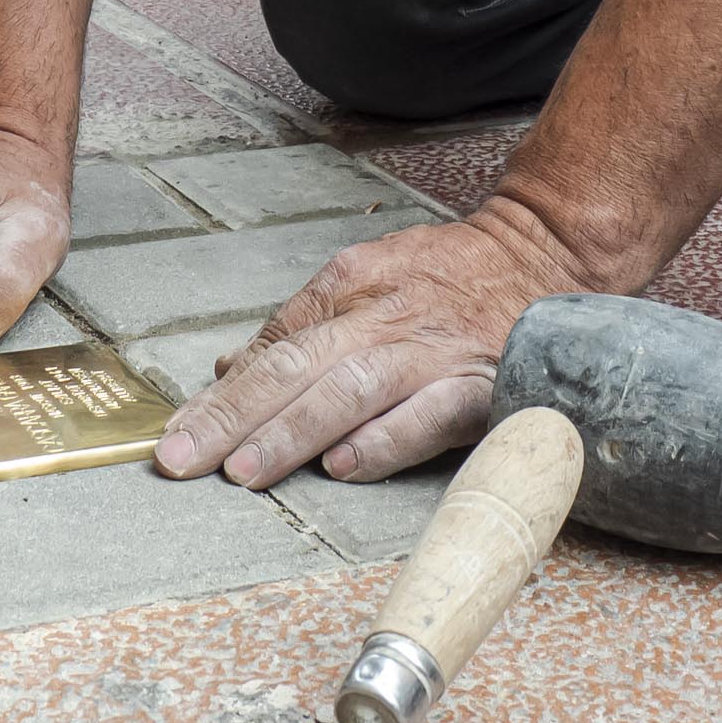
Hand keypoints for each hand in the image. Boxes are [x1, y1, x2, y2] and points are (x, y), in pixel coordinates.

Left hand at [154, 205, 584, 489]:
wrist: (545, 252)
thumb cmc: (447, 277)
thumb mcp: (366, 282)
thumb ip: (299, 329)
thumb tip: (226, 371)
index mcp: (351, 285)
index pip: (273, 346)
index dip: (222, 396)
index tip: (175, 434)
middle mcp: (385, 316)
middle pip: (297, 368)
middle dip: (234, 417)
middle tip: (181, 459)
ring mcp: (432, 352)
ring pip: (349, 391)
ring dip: (292, 432)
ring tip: (242, 471)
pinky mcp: (481, 386)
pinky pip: (428, 417)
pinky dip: (385, 441)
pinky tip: (343, 467)